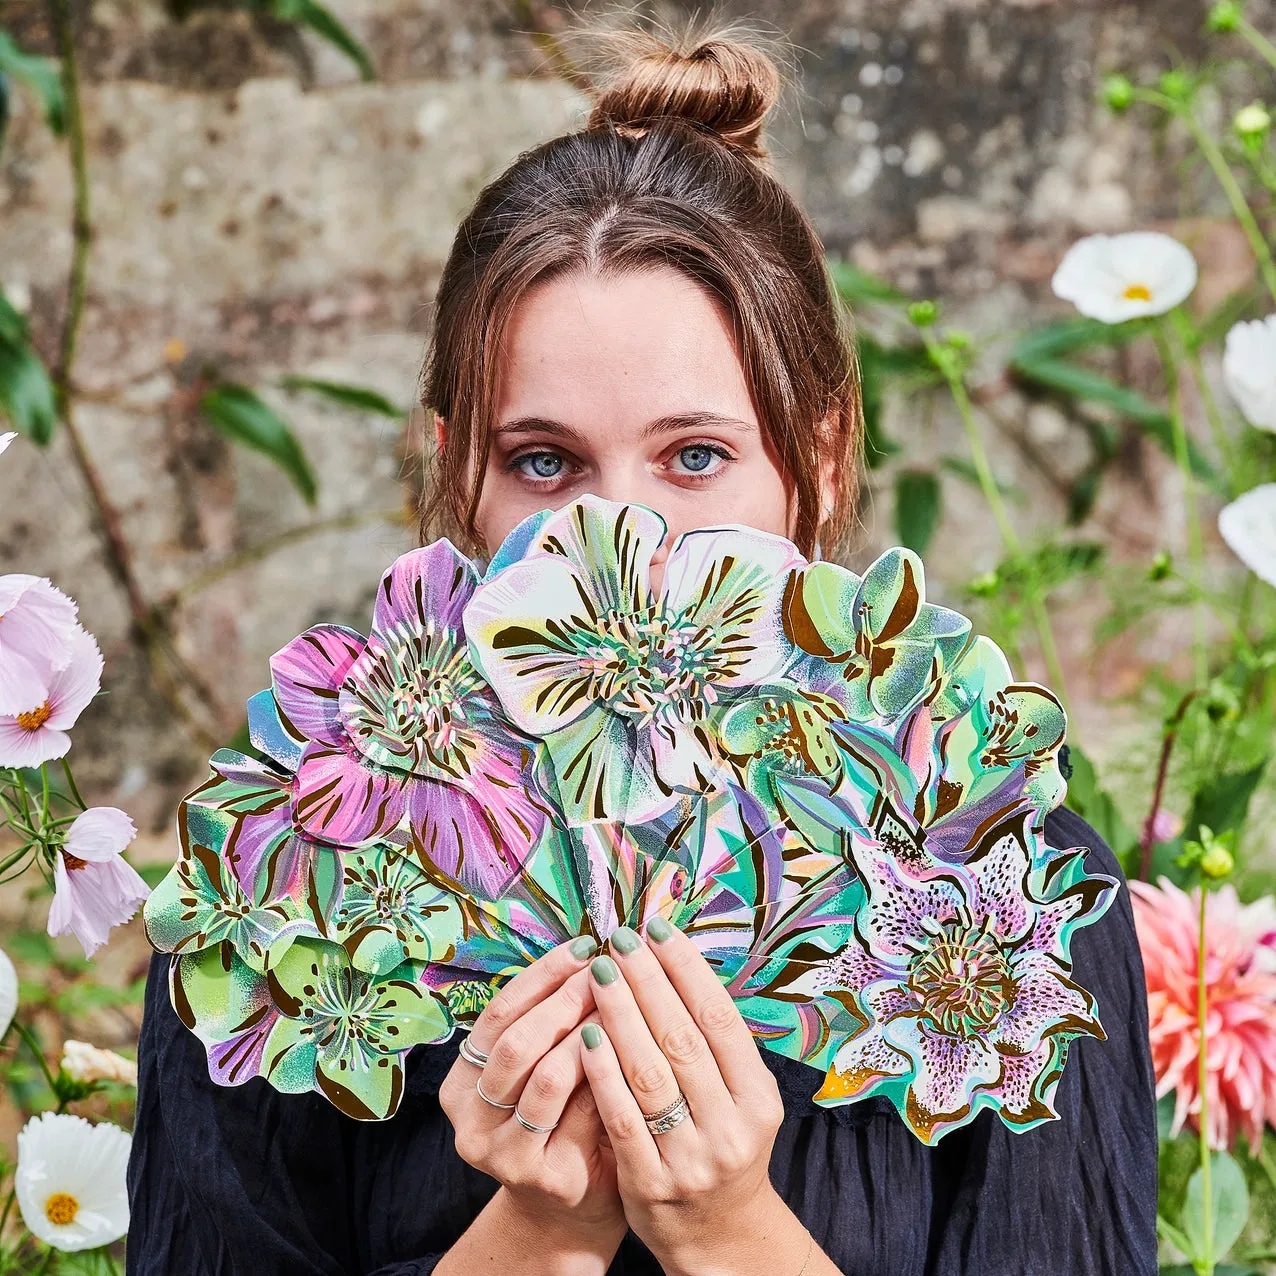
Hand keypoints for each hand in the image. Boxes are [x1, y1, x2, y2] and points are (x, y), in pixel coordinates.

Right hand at [438, 936, 625, 1247]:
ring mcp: (503, 1153)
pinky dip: (606, 1075)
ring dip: (587, 1032)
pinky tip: (632, 1051)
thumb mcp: (544, 1067)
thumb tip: (593, 949)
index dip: (542, 974)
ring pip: (545, 1076)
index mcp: (462, 1082)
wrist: (573, 1205)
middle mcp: (471, 1119)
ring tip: (621, 1002)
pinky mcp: (545, 1177)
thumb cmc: (565, 1119)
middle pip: (516, 1041)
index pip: (499, 1012)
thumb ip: (552, 1021)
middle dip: (565, 999)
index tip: (585, 944)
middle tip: (607, 969)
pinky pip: (581, 1113)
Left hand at [578, 918, 801, 1273]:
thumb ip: (712, 1043)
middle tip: (619, 939)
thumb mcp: (738, 1098)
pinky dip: (602, 1072)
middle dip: (647, 981)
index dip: (687, 968)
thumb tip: (675, 961)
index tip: (657, 927)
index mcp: (757, 1096)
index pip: (719, 1017)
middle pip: (683, 1038)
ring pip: (650, 1072)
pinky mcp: (651, 1183)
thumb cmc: (720, 1144)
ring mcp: (691, 1157)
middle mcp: (731, 1126)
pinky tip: (584, 1034)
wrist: (719, 1236)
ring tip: (598, 972)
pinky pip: (621, 1116)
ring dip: (620, 1015)